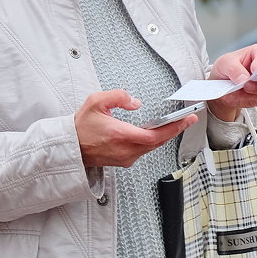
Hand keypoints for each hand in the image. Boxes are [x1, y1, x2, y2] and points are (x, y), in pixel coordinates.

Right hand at [76, 89, 194, 167]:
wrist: (69, 147)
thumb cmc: (80, 127)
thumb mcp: (95, 102)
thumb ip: (117, 96)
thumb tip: (135, 102)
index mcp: (120, 134)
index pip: (155, 134)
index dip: (174, 127)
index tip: (187, 119)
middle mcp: (125, 149)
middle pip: (158, 142)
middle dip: (174, 130)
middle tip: (186, 120)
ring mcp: (125, 157)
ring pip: (152, 147)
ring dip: (163, 136)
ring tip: (173, 125)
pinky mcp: (124, 161)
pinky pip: (144, 151)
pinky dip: (152, 142)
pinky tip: (154, 134)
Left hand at [206, 43, 256, 121]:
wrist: (220, 85)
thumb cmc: (225, 68)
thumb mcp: (224, 63)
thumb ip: (233, 69)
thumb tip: (244, 79)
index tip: (255, 69)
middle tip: (248, 84)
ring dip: (253, 92)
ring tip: (240, 88)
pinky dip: (245, 99)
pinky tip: (237, 95)